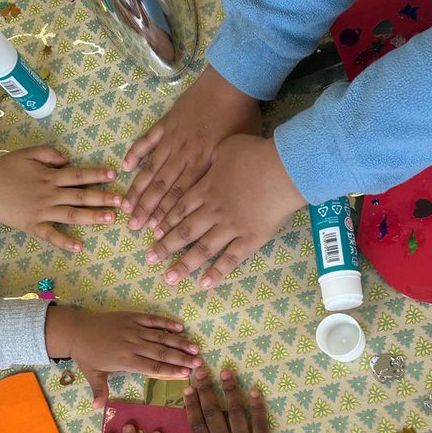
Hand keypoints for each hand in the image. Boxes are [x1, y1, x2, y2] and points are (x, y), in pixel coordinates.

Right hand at [0, 146, 120, 251]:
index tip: (114, 174)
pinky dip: (64, 242)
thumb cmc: (4, 169)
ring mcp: (42, 212)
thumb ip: (49, 154)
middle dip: (103, 198)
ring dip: (92, 217)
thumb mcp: (27, 153)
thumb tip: (68, 159)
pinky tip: (79, 247)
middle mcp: (49, 194)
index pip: (78, 175)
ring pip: (71, 215)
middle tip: (123, 201)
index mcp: (49, 176)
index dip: (97, 174)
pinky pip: (51, 235)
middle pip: (81, 196)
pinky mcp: (33, 226)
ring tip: (111, 219)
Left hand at [45, 307, 200, 407]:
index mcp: (125, 360)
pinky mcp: (132, 317)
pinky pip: (152, 320)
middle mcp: (132, 345)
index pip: (152, 367)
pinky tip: (180, 327)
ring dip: (179, 342)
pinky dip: (166, 322)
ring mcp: (133, 329)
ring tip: (195, 348)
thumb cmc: (87, 355)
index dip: (170, 371)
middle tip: (198, 363)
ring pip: (160, 336)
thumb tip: (98, 408)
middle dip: (181, 358)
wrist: (76, 330)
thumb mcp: (92, 375)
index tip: (186, 374)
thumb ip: (100, 390)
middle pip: (161, 353)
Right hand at [121, 66, 261, 232]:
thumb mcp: (240, 150)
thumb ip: (227, 172)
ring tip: (125, 207)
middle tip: (134, 227)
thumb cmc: (242, 117)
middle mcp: (184, 155)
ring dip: (137, 189)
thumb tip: (224, 193)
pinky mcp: (167, 123)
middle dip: (147, 209)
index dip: (167, 215)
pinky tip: (124, 167)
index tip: (156, 232)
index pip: (181, 196)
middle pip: (162, 187)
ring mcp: (172, 138)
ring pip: (151, 168)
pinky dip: (135, 153)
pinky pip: (146, 140)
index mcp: (203, 164)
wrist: (230, 84)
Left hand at [145, 135, 303, 287]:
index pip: (178, 209)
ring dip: (184, 265)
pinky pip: (231, 259)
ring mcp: (231, 228)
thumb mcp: (226, 147)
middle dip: (165, 247)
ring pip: (202, 249)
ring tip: (169, 278)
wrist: (282, 168)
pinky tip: (204, 284)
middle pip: (184, 231)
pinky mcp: (251, 239)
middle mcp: (213, 211)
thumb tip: (208, 157)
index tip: (151, 233)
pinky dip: (217, 273)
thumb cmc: (255, 154)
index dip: (164, 222)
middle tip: (149, 259)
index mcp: (206, 189)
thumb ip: (213, 157)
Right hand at [161, 367, 280, 432]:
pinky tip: (255, 391)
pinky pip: (260, 423)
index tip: (188, 387)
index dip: (192, 404)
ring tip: (227, 371)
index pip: (197, 423)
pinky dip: (258, 407)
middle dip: (207, 389)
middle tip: (202, 370)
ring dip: (231, 390)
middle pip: (213, 411)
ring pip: (236, 411)